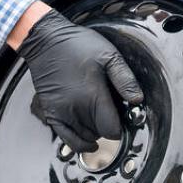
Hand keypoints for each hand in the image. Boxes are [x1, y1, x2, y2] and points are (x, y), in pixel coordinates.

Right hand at [14, 8, 143, 152]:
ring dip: (94, 132)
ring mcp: (61, 114)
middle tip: (109, 110)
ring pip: (85, 138)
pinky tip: (87, 138)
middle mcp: (75, 110)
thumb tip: (137, 100)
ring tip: (97, 115)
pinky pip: (67, 139)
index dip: (120, 126)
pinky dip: (78, 141)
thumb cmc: (77, 45)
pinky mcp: (51, 114)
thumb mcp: (109, 56)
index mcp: (92, 97)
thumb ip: (125, 80)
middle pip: (100, 135)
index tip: (122, 115)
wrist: (45, 41)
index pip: (113, 130)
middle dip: (107, 126)